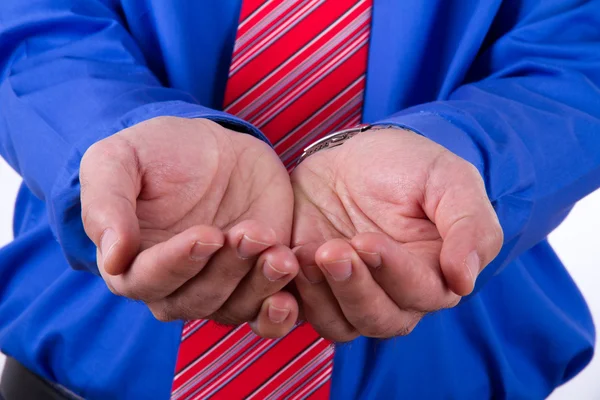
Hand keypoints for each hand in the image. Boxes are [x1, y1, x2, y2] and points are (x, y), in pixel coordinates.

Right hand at [80, 116, 297, 337]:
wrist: (214, 147)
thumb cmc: (159, 152)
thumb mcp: (118, 160)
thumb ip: (106, 204)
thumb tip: (112, 257)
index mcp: (133, 264)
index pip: (148, 283)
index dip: (177, 264)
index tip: (207, 234)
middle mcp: (177, 285)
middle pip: (198, 301)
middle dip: (227, 269)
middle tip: (251, 232)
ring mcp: (221, 285)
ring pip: (236, 308)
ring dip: (260, 285)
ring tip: (279, 251)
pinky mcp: (257, 280)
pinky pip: (267, 315)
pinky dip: (281, 313)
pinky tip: (293, 287)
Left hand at [291, 127, 502, 341]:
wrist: (352, 154)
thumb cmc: (406, 165)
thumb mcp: (448, 178)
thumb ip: (469, 225)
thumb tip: (465, 281)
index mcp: (435, 273)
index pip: (423, 294)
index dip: (394, 273)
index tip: (366, 240)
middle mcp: (395, 294)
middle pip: (381, 320)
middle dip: (355, 289)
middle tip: (332, 251)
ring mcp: (353, 294)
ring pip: (343, 326)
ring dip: (323, 296)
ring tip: (306, 255)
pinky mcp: (317, 287)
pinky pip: (306, 313)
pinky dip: (295, 297)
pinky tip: (288, 259)